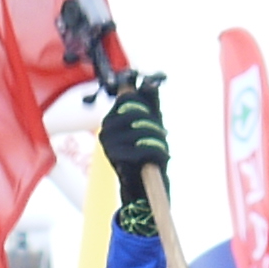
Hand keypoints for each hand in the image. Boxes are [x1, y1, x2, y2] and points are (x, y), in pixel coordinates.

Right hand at [93, 73, 169, 191]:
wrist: (144, 185)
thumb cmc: (148, 150)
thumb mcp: (152, 123)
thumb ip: (151, 102)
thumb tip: (148, 82)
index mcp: (112, 118)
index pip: (128, 98)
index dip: (146, 105)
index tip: (155, 118)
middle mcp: (106, 129)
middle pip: (135, 112)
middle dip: (154, 124)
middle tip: (163, 135)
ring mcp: (109, 144)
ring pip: (141, 130)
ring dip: (159, 139)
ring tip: (163, 149)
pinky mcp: (116, 159)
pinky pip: (143, 148)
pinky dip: (158, 153)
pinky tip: (162, 158)